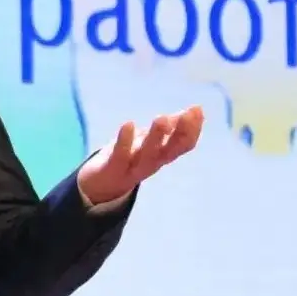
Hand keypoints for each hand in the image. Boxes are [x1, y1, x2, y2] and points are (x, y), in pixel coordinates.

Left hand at [77, 106, 202, 204]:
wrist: (98, 185)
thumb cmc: (129, 157)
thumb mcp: (151, 142)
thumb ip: (171, 128)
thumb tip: (194, 111)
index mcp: (162, 156)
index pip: (183, 145)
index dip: (193, 129)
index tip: (198, 109)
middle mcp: (151, 163)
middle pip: (169, 151)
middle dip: (180, 133)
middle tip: (188, 114)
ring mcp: (132, 168)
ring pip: (147, 154)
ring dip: (156, 137)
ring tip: (162, 118)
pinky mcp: (111, 168)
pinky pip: (120, 155)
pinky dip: (124, 141)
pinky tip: (128, 124)